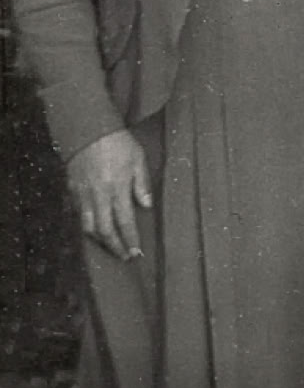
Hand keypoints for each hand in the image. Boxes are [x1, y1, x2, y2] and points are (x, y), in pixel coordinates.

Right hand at [67, 129, 150, 259]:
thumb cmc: (118, 143)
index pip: (125, 222)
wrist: (88, 130)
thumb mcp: (138, 159)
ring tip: (111, 247)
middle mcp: (98, 196)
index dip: (130, 239)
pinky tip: (95, 231)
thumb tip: (147, 206)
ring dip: (100, 241)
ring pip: (88, 227)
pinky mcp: (72, 191)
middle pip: (105, 230)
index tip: (136, 252)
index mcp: (117, 188)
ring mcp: (82, 195)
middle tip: (125, 257)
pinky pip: (78, 215)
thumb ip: (142, 184)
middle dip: (115, 246)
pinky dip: (87, 227)